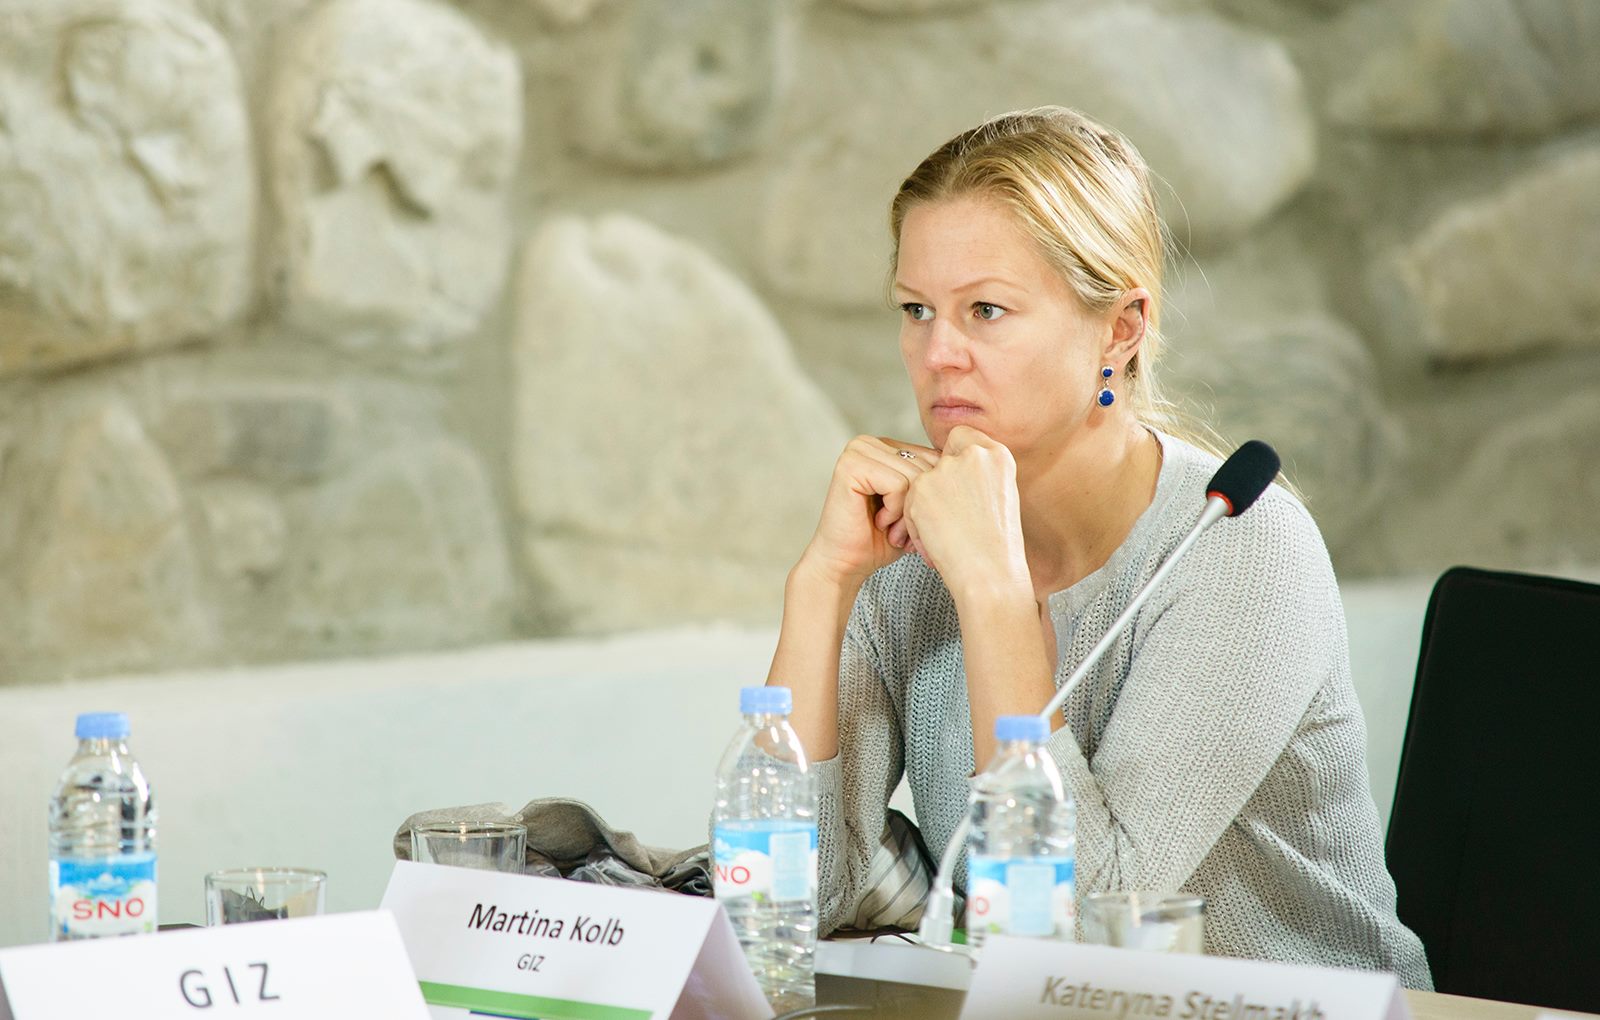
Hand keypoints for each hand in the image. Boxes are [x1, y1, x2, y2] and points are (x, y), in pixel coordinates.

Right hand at [796, 435, 939, 590]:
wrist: (845, 566)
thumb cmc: (882, 540)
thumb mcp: (917, 507)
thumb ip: (935, 484)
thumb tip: (974, 469)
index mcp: (885, 446)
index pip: (933, 458)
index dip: (931, 497)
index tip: (914, 524)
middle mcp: (869, 443)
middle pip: (925, 466)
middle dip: (920, 507)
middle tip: (901, 531)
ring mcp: (857, 450)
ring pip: (914, 477)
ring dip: (907, 513)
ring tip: (890, 529)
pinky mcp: (851, 465)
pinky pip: (898, 485)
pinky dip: (895, 512)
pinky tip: (879, 523)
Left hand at [902, 425, 1030, 600]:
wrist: (991, 576)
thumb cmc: (998, 549)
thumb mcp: (998, 498)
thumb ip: (975, 476)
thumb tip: (945, 472)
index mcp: (998, 455)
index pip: (962, 438)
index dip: (952, 460)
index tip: (955, 489)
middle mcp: (973, 455)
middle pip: (936, 461)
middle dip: (935, 491)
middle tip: (949, 523)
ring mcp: (946, 470)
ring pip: (919, 484)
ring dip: (924, 511)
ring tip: (946, 540)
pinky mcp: (921, 488)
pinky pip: (907, 505)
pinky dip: (916, 528)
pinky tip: (936, 546)